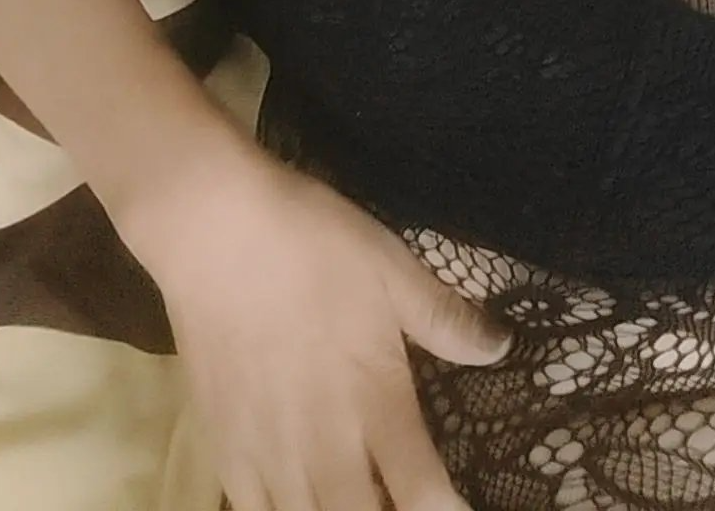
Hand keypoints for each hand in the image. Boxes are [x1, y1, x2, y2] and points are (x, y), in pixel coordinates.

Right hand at [130, 146, 510, 509]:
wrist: (215, 232)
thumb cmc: (313, 242)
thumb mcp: (392, 268)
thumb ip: (443, 319)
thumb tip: (499, 350)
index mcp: (377, 401)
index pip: (423, 494)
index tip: (456, 506)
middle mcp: (326, 445)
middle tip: (397, 496)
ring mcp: (270, 453)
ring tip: (350, 498)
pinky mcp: (223, 447)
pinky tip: (294, 499)